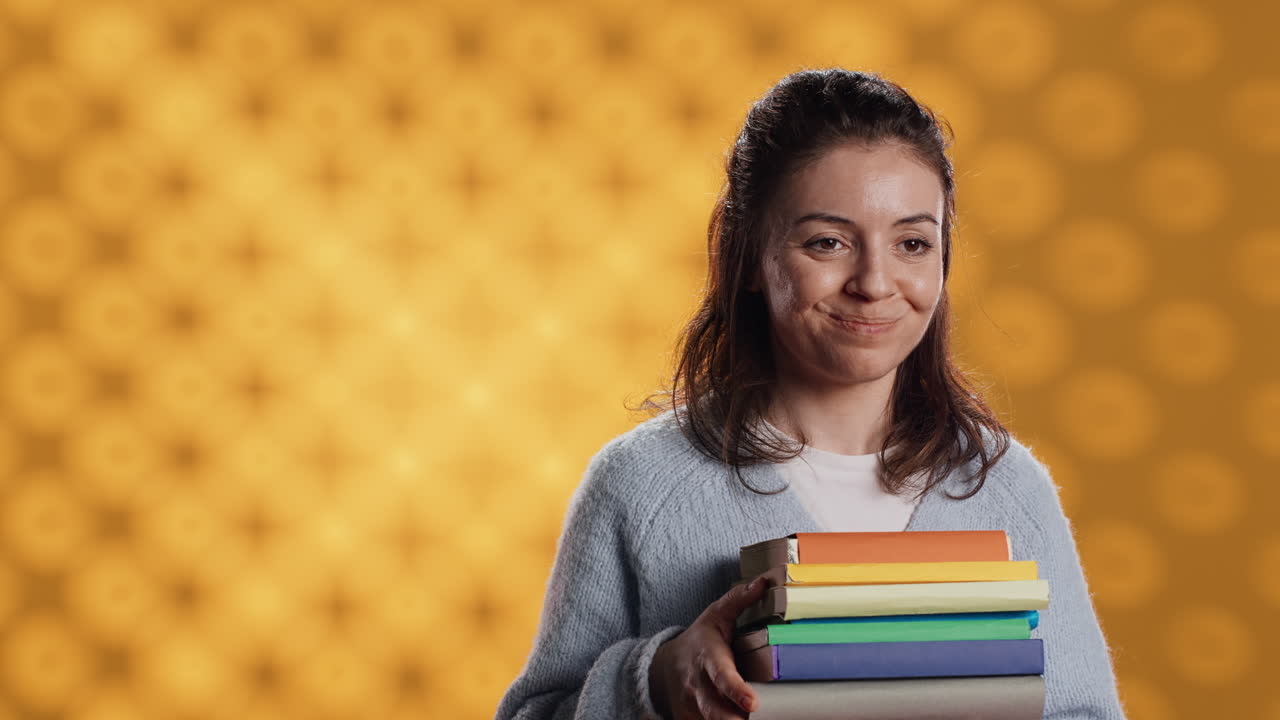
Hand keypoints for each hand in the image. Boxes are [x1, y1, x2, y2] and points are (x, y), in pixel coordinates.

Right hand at [648, 576, 768, 718]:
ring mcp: (692, 707)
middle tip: (757, 719)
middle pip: (716, 711)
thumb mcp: (716, 615)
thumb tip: (764, 582)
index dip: (736, 691)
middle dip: (735, 719)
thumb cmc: (700, 640)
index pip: (722, 676)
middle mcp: (698, 686)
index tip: (753, 703)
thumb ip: (739, 600)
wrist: (665, 666)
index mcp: (708, 658)